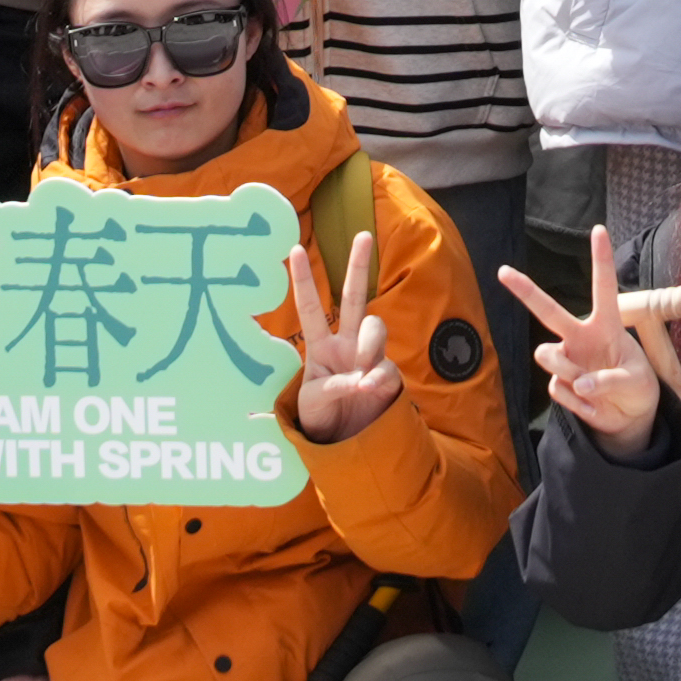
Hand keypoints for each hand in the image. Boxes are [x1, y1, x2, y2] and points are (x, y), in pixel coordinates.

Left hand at [283, 225, 402, 447]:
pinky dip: (378, 378)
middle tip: (363, 235)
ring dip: (367, 347)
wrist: (343, 445)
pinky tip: (369, 393)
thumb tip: (360, 380)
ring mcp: (368, 357)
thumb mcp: (312, 404)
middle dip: (358, 265)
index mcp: (319, 347)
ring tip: (360, 379)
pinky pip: (387, 366)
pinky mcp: (387, 375)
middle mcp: (345, 345)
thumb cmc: (319, 419)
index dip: (303, 280)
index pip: (310, 308)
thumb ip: (332, 388)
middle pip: (353, 297)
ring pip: (375, 327)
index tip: (293, 249)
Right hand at [500, 228, 674, 454]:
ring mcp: (568, 360)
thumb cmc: (637, 387)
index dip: (601, 259)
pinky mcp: (560, 385)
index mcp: (606, 326)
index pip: (603, 288)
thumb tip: (581, 384)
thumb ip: (610, 379)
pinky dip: (577, 402)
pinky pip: (557, 389)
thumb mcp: (636, 382)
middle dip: (526, 291)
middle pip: (549, 311)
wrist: (629, 417)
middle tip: (503, 271)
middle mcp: (581, 337)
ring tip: (590, 387)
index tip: (599, 229)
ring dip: (566, 371)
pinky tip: (591, 404)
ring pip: (547, 356)